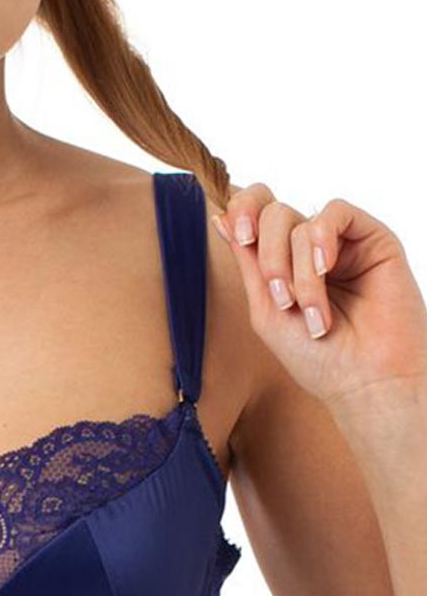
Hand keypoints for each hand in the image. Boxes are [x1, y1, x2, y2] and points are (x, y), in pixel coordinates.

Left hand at [212, 182, 426, 407]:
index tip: (240, 238)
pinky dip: (322, 238)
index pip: (256, 212)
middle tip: (282, 299)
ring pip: (300, 223)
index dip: (242, 211)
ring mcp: (343, 242)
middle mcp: (311, 248)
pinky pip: (337, 212)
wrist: (366, 384)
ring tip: (312, 311)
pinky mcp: (374, 240)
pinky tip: (325, 268)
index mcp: (284, 261)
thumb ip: (247, 262)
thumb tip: (221, 217)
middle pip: (273, 214)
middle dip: (269, 258)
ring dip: (298, 272)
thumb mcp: (266, 308)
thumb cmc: (318, 357)